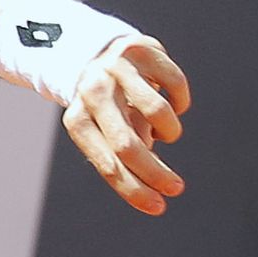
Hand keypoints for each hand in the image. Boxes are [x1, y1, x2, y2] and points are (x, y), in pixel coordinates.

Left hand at [62, 36, 190, 214]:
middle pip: (129, 145)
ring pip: (158, 113)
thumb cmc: (104, 105)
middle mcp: (93, 94)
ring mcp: (116, 70)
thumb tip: (150, 179)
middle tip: (176, 188)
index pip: (107, 164)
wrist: (99, 49)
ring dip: (170, 131)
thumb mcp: (104, 129)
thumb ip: (123, 153)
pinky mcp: (142, 49)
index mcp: (78, 120)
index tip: (158, 207)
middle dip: (156, 173)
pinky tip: (172, 105)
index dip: (133, 189)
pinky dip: (179, 103)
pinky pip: (175, 86)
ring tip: (166, 133)